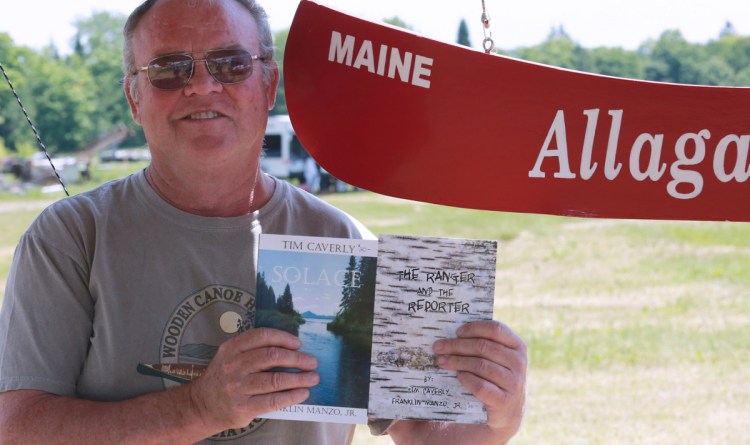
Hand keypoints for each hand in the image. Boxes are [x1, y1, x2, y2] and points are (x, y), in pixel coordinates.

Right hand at [188, 328, 318, 431]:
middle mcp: (233, 366)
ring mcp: (237, 388)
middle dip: (297, 358)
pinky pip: (273, 400)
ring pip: (275, 379)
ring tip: (313, 378)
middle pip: (272, 356)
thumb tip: (291, 349)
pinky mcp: (243, 407)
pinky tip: (303, 393)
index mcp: (231, 348)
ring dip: (299, 378)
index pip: (262, 336)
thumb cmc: (223, 378)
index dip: (283, 338)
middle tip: (312, 362)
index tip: (298, 344)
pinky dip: (292, 396)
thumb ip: (252, 350)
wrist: (201, 406)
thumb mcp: (229, 356)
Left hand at [433, 320, 526, 434]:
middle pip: (483, 347)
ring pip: (480, 365)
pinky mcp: (504, 401)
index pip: (495, 329)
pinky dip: (466, 378)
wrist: (508, 411)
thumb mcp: (498, 359)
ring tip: (442, 361)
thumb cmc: (496, 378)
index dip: (474, 328)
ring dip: (457, 361)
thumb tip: (452, 334)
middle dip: (457, 345)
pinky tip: (458, 376)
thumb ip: (484, 344)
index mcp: (518, 346)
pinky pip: (480, 385)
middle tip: (438, 347)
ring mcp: (514, 382)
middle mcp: (518, 363)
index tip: (456, 332)